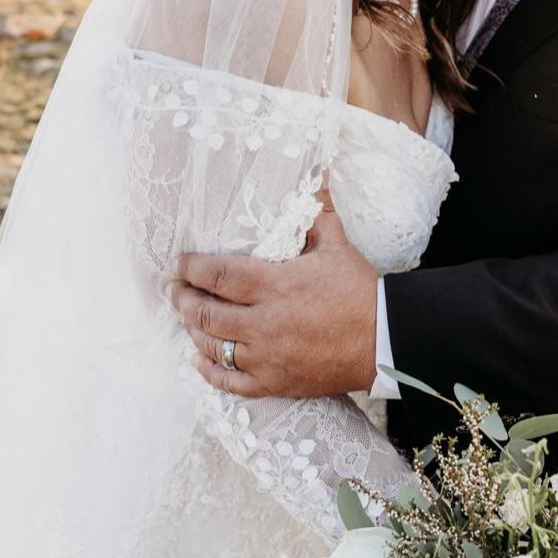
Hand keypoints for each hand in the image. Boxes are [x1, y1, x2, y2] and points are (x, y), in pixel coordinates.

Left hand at [169, 190, 379, 398]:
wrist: (384, 341)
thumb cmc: (359, 291)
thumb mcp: (336, 244)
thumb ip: (315, 212)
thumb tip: (314, 175)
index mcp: (275, 285)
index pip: (217, 274)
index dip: (191, 268)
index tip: (179, 263)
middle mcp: (264, 323)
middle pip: (205, 312)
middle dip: (182, 299)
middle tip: (172, 290)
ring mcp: (267, 356)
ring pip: (212, 346)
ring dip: (192, 330)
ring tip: (184, 317)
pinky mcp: (275, 382)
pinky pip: (230, 383)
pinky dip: (209, 372)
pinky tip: (198, 358)